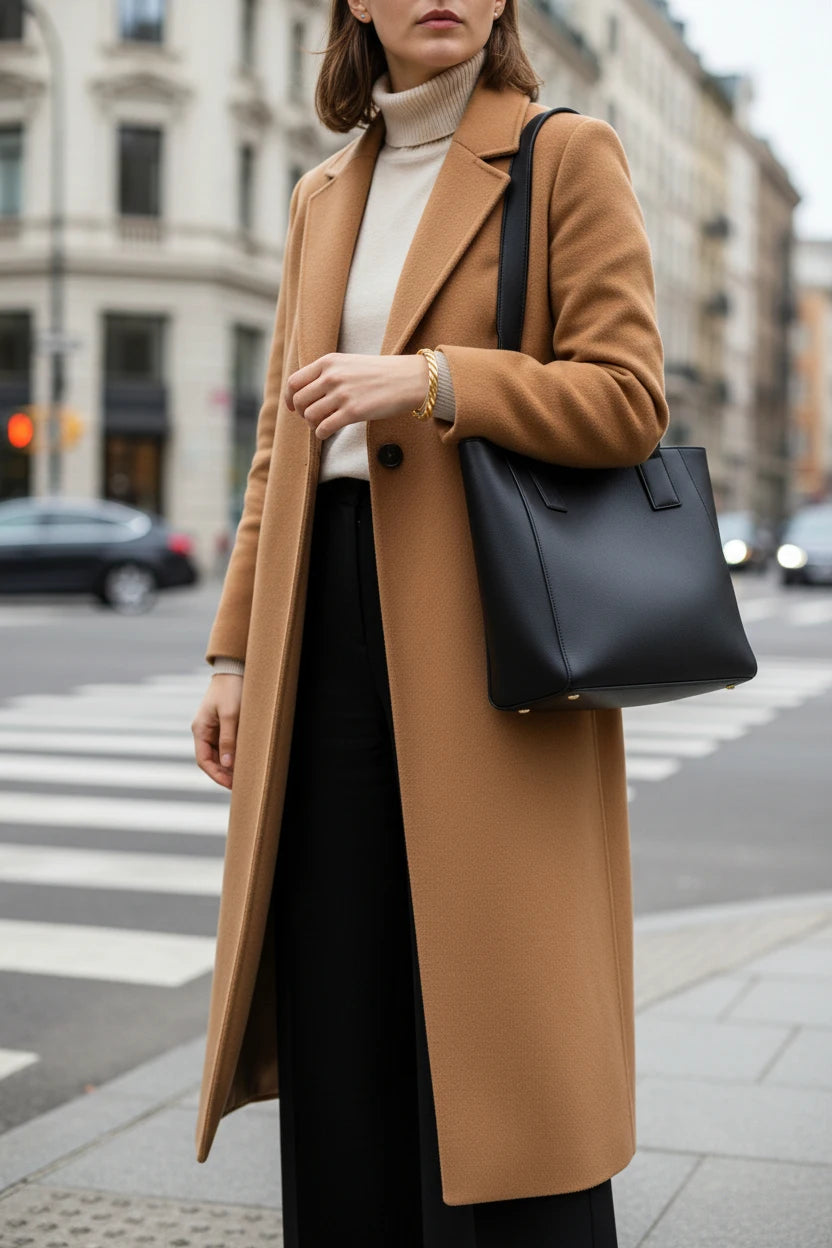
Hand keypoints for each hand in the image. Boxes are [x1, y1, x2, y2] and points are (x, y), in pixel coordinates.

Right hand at [191, 674, 242, 789]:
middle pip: (212, 759)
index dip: (216, 775)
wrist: (234, 669)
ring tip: (244, 775)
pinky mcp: (224, 724)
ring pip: (220, 753)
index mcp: (201, 729)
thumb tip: (228, 764)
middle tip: (241, 784)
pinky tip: (245, 759)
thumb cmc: (231, 689)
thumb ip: (228, 739)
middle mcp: (204, 731)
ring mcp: (214, 728)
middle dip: (224, 773)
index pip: (204, 760)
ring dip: (230, 765)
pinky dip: (234, 754)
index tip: (230, 785)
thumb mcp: (231, 715)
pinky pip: (227, 744)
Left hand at [285, 352, 429, 439]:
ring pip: (310, 416)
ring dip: (313, 425)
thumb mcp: (349, 363)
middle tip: (312, 419)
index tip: (294, 407)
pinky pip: (324, 428)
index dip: (291, 398)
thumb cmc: (380, 373)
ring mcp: (342, 394)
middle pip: (299, 401)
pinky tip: (327, 433)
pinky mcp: (353, 412)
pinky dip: (321, 434)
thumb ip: (328, 373)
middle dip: (302, 414)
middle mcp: (332, 376)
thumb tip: (307, 393)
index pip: (294, 382)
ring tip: (323, 425)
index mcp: (328, 362)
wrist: (408, 379)